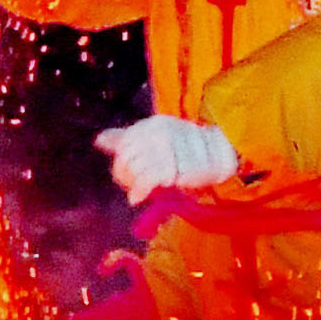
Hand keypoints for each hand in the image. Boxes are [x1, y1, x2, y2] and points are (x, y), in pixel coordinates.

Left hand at [95, 113, 239, 203]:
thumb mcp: (156, 140)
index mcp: (151, 125)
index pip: (122, 145)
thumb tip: (100, 138)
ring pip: (136, 171)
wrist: (220, 154)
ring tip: (148, 187)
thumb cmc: (187, 150)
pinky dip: (143, 191)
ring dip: (138, 185)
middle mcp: (157, 132)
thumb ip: (127, 139)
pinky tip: (145, 194)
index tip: (130, 176)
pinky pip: (148, 181)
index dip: (122, 165)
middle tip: (139, 185)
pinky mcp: (174, 164)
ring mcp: (166, 147)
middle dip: (127, 177)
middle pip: (125, 159)